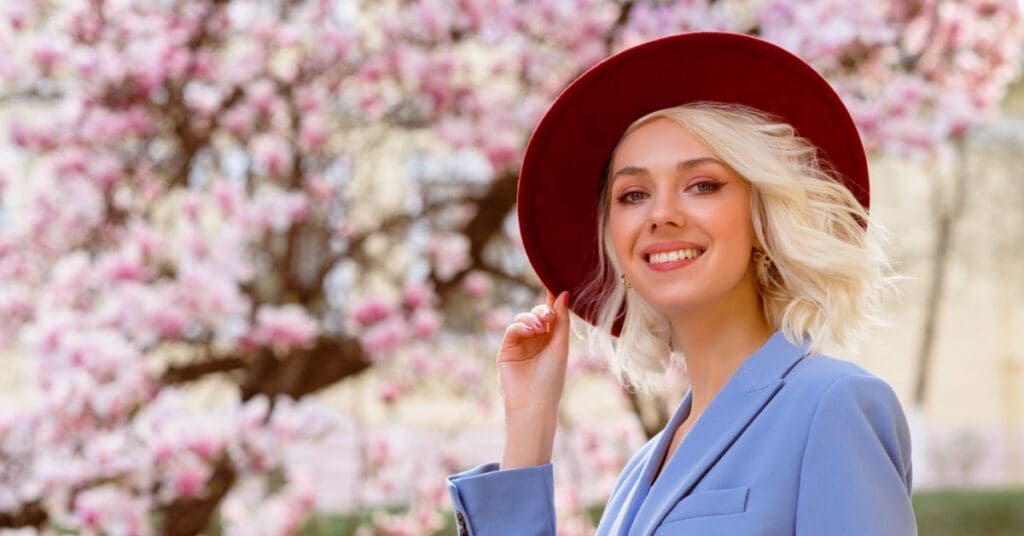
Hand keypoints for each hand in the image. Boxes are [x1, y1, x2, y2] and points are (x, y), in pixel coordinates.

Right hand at [496, 289, 569, 414]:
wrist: (533, 402)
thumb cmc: (552, 378)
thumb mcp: (560, 346)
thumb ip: (562, 320)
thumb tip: (564, 292)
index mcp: (553, 339)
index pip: (552, 314)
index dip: (552, 300)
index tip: (555, 283)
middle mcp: (537, 340)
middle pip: (537, 313)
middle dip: (542, 311)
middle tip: (548, 316)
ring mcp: (521, 344)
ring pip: (523, 318)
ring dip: (531, 318)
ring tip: (539, 328)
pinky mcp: (506, 349)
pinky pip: (512, 329)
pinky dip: (520, 326)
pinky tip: (529, 331)